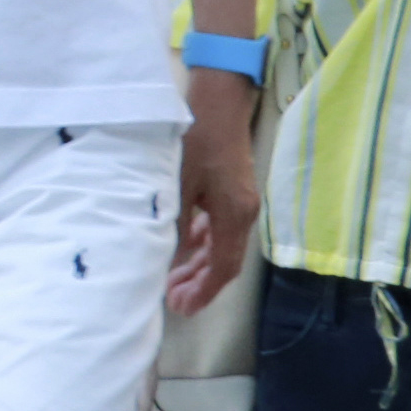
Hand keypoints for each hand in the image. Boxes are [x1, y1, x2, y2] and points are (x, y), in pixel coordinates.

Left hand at [163, 73, 259, 311]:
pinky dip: (201, 242)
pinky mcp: (231, 192)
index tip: (182, 309)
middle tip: (173, 300)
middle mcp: (242, 213)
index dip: (204, 292)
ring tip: (173, 280)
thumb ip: (175, 225)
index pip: (223, 268)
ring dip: (198, 265)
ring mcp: (239, 202)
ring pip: (220, 246)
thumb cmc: (196, 139)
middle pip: (224, 262)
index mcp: (234, 215)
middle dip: (200, 284)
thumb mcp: (178, 184)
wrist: (218, 102)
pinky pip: (218, 228)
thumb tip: (168, 262)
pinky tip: (183, 246)